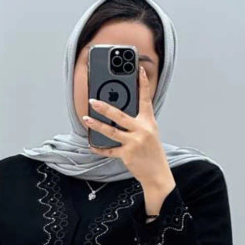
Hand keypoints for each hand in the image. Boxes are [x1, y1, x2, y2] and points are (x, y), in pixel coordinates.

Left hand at [82, 65, 174, 191]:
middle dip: (104, 107)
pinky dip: (99, 148)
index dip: (143, 84)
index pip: (146, 99)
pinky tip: (92, 144)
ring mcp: (134, 142)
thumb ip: (138, 123)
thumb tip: (118, 116)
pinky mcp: (127, 155)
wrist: (157, 174)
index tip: (140, 70)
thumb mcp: (150, 133)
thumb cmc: (153, 153)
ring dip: (96, 125)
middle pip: (120, 115)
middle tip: (92, 101)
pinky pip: (109, 150)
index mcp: (149, 122)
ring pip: (111, 131)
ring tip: (86, 119)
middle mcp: (142, 130)